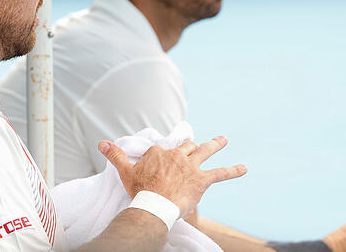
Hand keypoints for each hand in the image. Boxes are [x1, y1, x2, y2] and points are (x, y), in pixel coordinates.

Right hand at [98, 136, 246, 214]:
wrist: (154, 205)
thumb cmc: (139, 190)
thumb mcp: (125, 171)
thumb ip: (115, 155)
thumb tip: (101, 143)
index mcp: (159, 152)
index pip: (165, 150)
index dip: (166, 157)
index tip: (164, 165)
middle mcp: (177, 155)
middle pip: (187, 147)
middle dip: (192, 146)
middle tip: (198, 145)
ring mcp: (191, 166)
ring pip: (205, 151)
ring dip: (215, 144)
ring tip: (223, 139)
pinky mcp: (202, 179)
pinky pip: (220, 173)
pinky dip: (233, 170)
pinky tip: (244, 168)